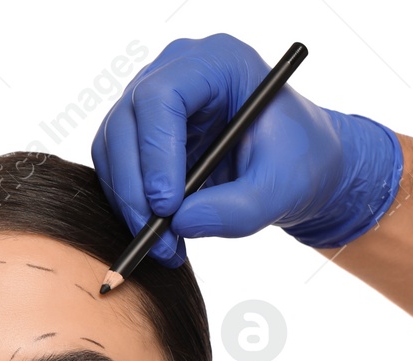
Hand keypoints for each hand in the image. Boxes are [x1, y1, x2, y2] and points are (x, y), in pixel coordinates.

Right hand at [91, 33, 404, 265]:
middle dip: (135, 187)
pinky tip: (162, 234)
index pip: (162, 96)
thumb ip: (237, 209)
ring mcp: (153, 99)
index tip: (168, 206)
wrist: (297, 166)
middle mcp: (176, 70)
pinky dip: (130, 204)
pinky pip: (117, 166)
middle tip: (156, 238)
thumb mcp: (281, 189)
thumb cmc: (299, 162)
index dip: (155, 151)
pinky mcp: (141, 132)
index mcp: (217, 61)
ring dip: (129, 202)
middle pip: (127, 121)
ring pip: (113, 147)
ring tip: (165, 245)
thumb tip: (180, 224)